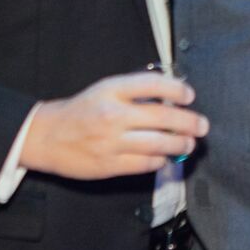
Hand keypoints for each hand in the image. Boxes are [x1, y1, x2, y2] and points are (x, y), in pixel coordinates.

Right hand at [20, 72, 209, 179]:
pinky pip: (145, 164)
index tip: (189, 95)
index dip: (177, 89)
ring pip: (158, 144)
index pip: (153, 84)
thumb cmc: (81, 111)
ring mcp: (111, 141)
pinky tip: (164, 157)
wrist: (47, 136)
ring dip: (180, 144)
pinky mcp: (109, 165)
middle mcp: (113, 114)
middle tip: (202, 125)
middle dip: (189, 122)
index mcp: (111, 90)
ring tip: (189, 143)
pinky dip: (160, 160)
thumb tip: (171, 98)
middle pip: (162, 117)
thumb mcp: (104, 89)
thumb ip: (134, 92)